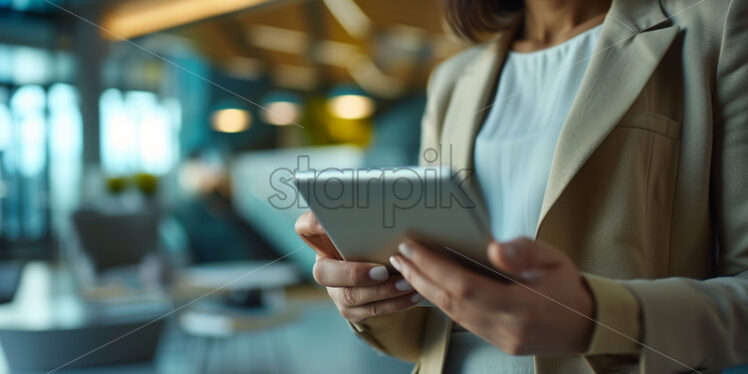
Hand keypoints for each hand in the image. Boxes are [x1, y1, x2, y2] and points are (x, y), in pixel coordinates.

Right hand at [295, 211, 421, 322]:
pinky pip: (370, 311)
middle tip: (382, 271)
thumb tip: (389, 205)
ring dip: (382, 291)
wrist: (387, 268)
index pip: (305, 227)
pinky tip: (413, 294)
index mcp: (324, 238)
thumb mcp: (374, 227)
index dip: (312, 225)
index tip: (325, 223)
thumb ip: (372, 220)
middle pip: (323, 273)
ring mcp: (335, 290)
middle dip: (354, 274)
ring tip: (407, 283)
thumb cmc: (378, 239)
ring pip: (350, 296)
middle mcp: (324, 265)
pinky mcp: (351, 309)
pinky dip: (394, 303)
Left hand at [389, 237, 594, 354]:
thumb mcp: (554, 259)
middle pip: (451, 302)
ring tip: (405, 269)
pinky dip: (441, 302)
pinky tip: (427, 287)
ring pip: (452, 314)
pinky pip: (461, 321)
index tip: (412, 248)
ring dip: (425, 290)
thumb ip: (524, 251)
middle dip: (420, 277)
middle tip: (398, 256)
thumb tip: (492, 248)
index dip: (434, 267)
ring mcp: (500, 339)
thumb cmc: (568, 286)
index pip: (465, 287)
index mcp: (522, 307)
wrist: (588, 324)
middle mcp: (507, 328)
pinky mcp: (497, 342)